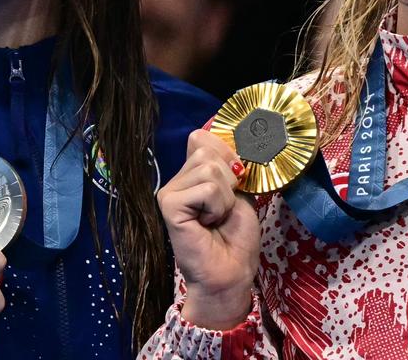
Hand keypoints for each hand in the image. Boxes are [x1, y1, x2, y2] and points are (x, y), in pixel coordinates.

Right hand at [157, 126, 259, 328]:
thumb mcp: (239, 190)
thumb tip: (226, 136)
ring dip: (226, 197)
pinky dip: (218, 206)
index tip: (235, 182)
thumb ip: (229, 164)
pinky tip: (208, 224)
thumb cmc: (236, 236)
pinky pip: (207, 189)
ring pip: (210, 169)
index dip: (227, 154)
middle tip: (223, 208)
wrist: (231, 271)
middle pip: (208, 151)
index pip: (203, 137)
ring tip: (216, 217)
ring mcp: (169, 192)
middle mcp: (176, 180)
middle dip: (229, 180)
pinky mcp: (168, 205)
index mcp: (190, 174)